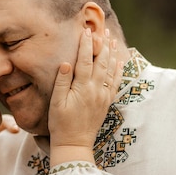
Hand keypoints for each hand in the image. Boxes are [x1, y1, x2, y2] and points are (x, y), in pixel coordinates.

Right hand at [48, 29, 122, 165]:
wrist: (74, 144)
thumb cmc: (61, 124)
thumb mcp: (56, 103)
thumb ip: (62, 82)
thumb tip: (66, 63)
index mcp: (82, 88)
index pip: (85, 60)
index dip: (86, 45)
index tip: (86, 32)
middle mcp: (95, 89)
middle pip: (101, 62)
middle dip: (102, 45)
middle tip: (103, 30)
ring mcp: (103, 96)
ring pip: (110, 70)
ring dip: (111, 54)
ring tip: (113, 40)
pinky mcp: (106, 102)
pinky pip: (115, 83)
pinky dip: (118, 71)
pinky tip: (120, 62)